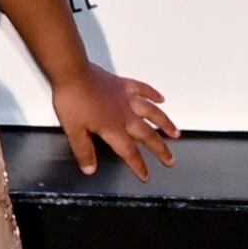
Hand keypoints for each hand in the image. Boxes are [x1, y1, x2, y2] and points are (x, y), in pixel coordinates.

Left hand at [48, 62, 179, 180]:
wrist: (72, 73)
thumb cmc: (72, 100)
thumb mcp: (74, 131)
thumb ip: (84, 151)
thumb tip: (90, 169)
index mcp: (113, 128)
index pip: (129, 152)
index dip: (138, 166)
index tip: (146, 176)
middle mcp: (124, 114)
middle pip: (147, 135)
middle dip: (160, 149)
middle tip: (170, 160)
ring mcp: (125, 98)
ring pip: (152, 113)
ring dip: (165, 124)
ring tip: (175, 132)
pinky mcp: (122, 84)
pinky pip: (142, 89)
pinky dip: (153, 94)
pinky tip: (161, 98)